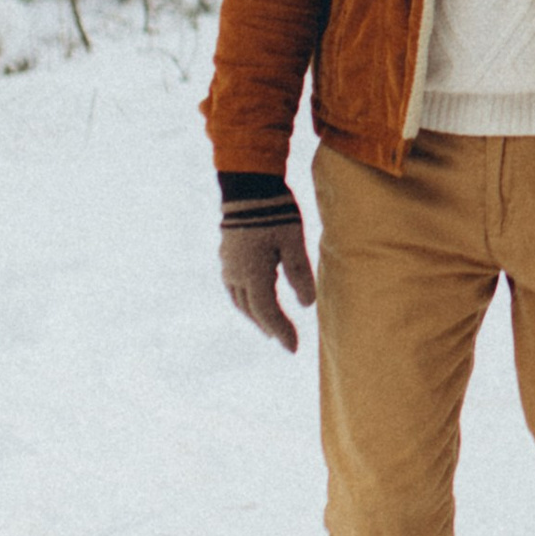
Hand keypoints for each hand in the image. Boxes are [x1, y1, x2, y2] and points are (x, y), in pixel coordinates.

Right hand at [218, 177, 314, 353]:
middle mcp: (235, 275)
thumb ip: (300, 274)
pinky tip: (253, 300)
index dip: (281, 331)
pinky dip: (246, 301)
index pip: (267, 313)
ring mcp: (228, 266)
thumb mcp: (294, 242)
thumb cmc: (275, 213)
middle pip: (252, 311)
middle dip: (269, 327)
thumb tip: (308, 305)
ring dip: (255, 316)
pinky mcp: (227, 256)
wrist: (247, 186)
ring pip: (240, 301)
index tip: (294, 348)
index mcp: (253, 275)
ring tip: (269, 327)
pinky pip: (234, 289)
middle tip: (285, 341)